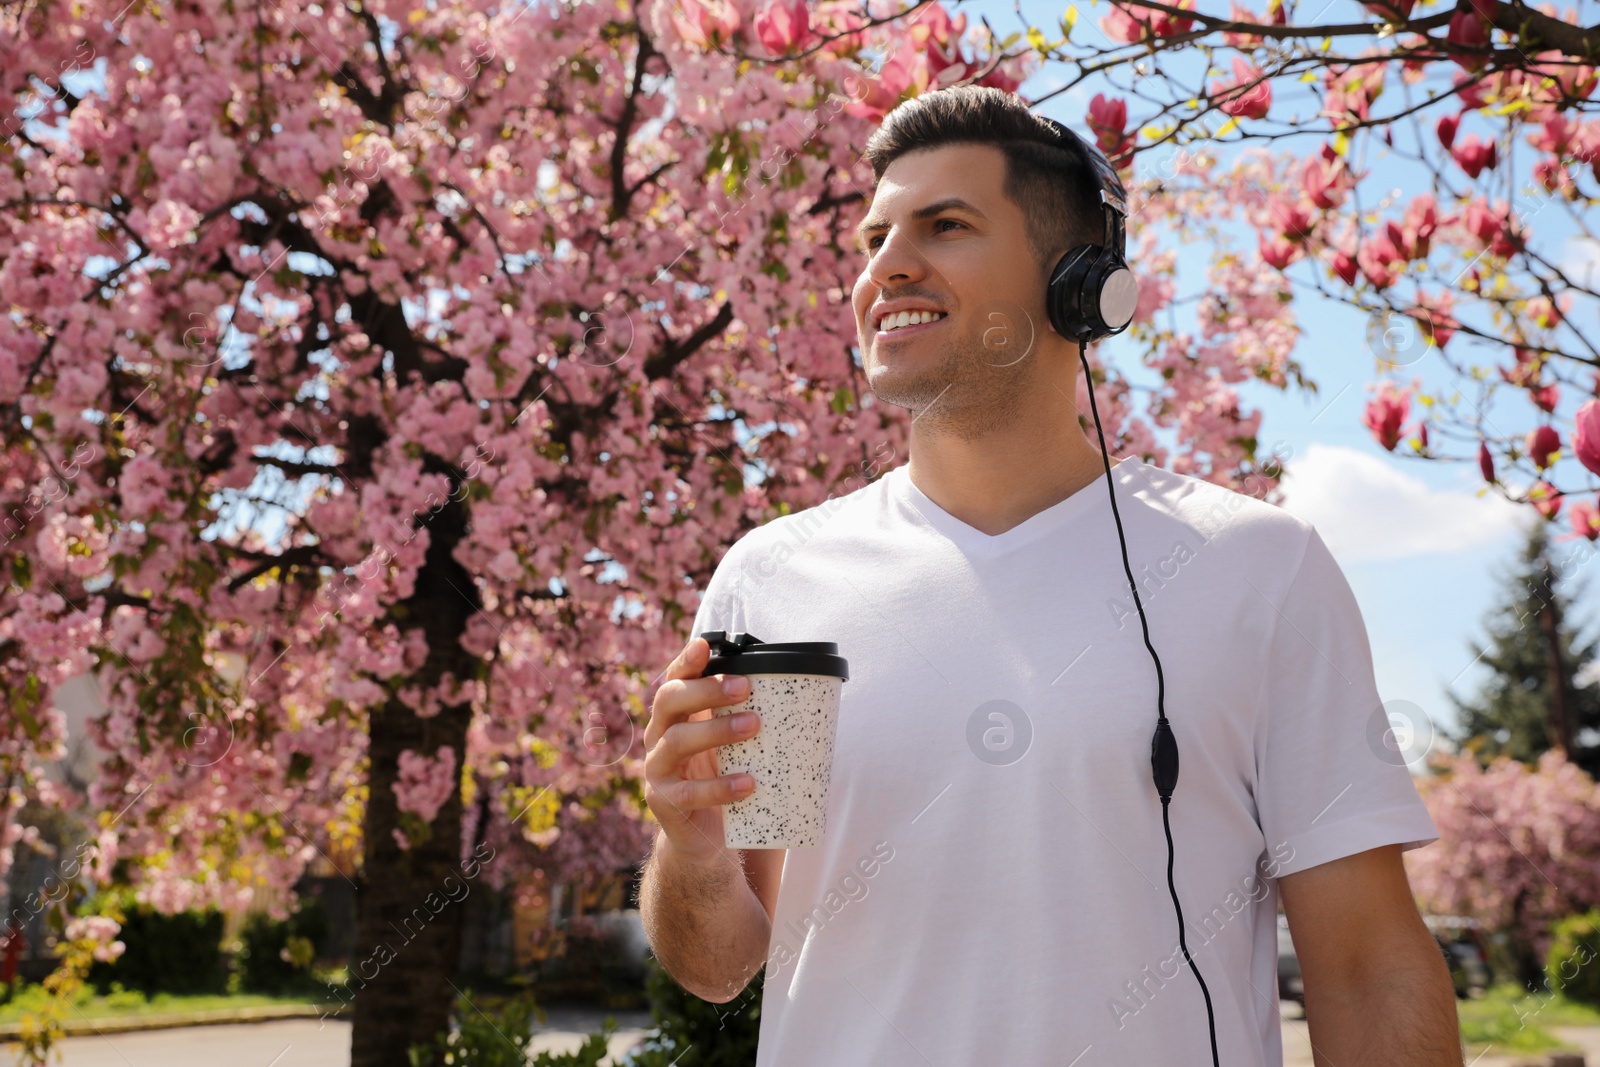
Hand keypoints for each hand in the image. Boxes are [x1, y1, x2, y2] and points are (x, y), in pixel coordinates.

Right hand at [643, 637, 761, 865]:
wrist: (702, 837)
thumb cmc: (721, 777)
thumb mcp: (731, 744)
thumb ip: (745, 717)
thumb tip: (804, 693)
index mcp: (676, 716)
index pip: (675, 680)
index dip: (686, 661)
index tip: (705, 645)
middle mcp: (659, 736)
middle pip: (669, 701)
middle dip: (706, 690)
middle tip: (746, 687)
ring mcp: (657, 769)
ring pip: (676, 741)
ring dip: (716, 730)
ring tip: (753, 726)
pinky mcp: (664, 802)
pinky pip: (688, 793)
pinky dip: (719, 787)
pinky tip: (747, 783)